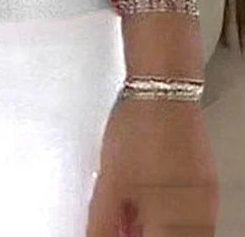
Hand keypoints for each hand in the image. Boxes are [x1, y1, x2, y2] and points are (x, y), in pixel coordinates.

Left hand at [86, 96, 218, 235]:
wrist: (163, 89)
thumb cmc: (138, 126)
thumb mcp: (109, 181)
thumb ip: (103, 221)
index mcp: (171, 219)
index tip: (116, 234)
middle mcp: (197, 214)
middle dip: (144, 236)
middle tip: (124, 225)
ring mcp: (206, 199)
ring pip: (185, 233)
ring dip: (157, 229)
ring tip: (133, 215)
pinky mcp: (208, 184)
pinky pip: (195, 217)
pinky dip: (171, 218)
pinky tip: (150, 205)